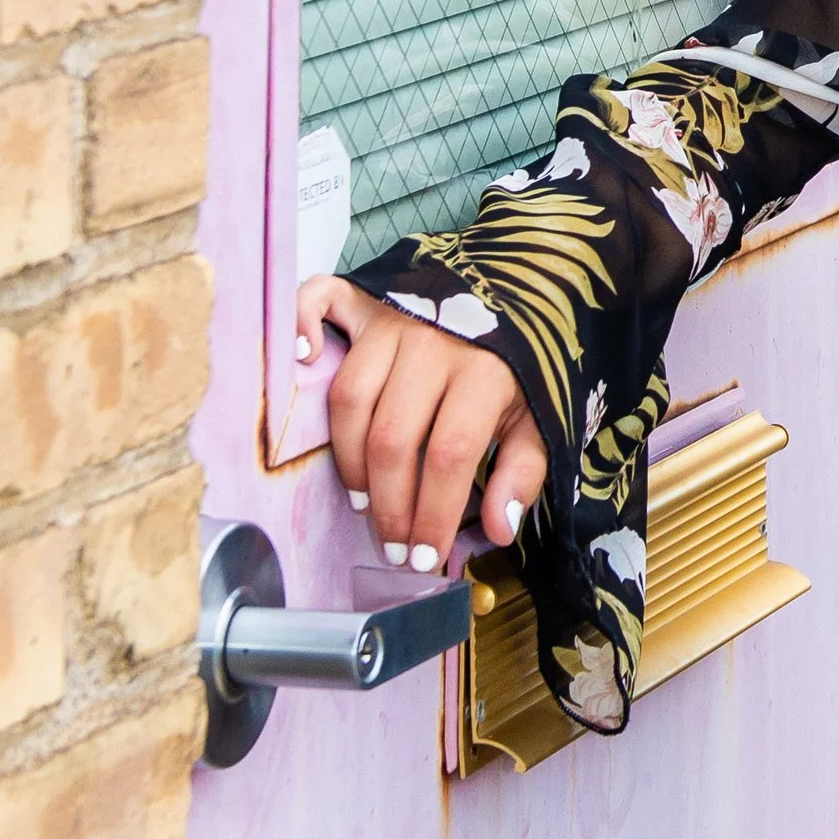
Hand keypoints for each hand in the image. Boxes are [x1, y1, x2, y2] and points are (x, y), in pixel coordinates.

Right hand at [298, 276, 547, 569]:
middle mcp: (434, 343)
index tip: (423, 557)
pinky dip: (301, 325)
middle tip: (391, 545)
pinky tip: (301, 361)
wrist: (526, 281)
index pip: (448, 455)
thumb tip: (497, 531)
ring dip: (349, 458)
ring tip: (364, 499)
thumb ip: (521, 471)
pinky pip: (318, 302)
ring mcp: (394, 317)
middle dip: (388, 505)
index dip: (431, 514)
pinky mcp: (367, 296)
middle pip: (391, 437)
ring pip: (350, 397)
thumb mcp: (538, 415)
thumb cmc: (521, 359)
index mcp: (485, 372)